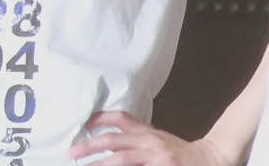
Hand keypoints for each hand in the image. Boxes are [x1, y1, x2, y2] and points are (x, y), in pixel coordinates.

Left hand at [64, 111, 228, 165]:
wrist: (210, 158)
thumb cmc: (178, 151)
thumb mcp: (156, 138)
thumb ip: (135, 136)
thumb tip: (105, 138)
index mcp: (146, 133)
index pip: (119, 119)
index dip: (98, 119)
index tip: (80, 123)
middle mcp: (149, 143)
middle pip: (113, 142)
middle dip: (89, 147)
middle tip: (70, 153)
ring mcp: (156, 158)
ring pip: (122, 160)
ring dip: (101, 164)